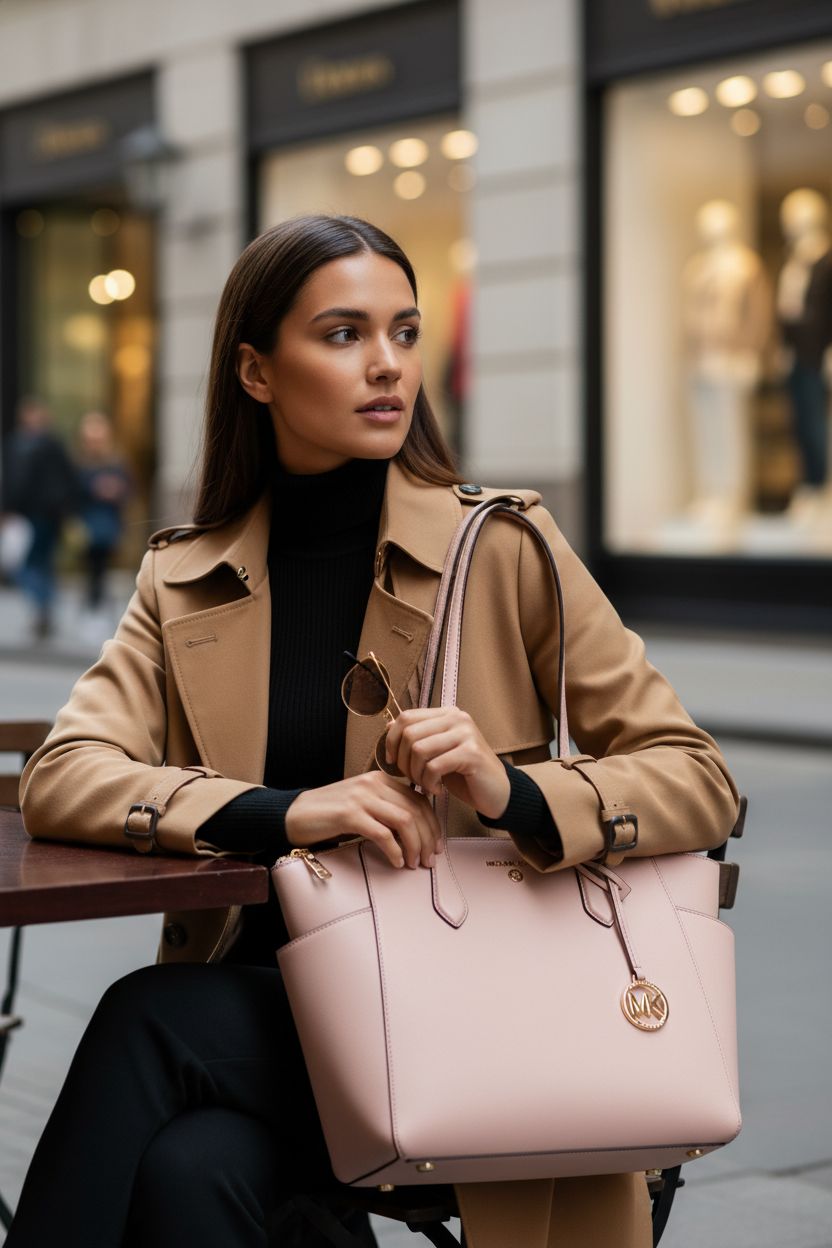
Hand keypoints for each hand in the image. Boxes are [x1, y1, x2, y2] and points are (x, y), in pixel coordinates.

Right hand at [284, 771, 442, 869]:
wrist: (294, 814)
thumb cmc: (329, 815)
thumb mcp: (362, 805)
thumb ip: (386, 810)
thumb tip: (415, 833)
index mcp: (380, 780)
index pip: (419, 799)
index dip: (433, 824)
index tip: (436, 845)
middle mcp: (373, 784)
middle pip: (415, 810)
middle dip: (427, 838)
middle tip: (429, 860)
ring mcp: (361, 798)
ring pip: (404, 820)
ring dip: (414, 846)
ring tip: (414, 863)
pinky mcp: (349, 814)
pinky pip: (382, 834)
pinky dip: (394, 850)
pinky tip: (396, 862)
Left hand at [384, 707, 510, 819]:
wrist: (497, 792)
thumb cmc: (463, 774)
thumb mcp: (436, 753)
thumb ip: (417, 738)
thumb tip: (387, 727)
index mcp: (446, 714)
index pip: (406, 717)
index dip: (391, 740)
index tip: (392, 760)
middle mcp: (457, 718)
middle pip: (409, 734)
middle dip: (403, 762)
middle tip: (413, 778)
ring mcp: (466, 733)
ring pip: (419, 750)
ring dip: (416, 774)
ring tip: (426, 784)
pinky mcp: (471, 753)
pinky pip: (434, 766)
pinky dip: (429, 782)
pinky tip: (437, 789)